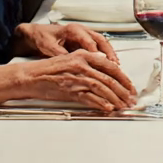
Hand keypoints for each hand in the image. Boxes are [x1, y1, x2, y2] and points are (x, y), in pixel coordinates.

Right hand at [0, 47, 138, 111]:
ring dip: (116, 98)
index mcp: (83, 55)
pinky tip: (109, 108)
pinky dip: (101, 104)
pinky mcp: (70, 90)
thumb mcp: (71, 60)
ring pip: (102, 88)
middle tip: (131, 98)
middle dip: (123, 90)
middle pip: (109, 78)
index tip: (130, 85)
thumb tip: (106, 75)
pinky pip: (90, 98)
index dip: (123, 77)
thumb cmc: (49, 70)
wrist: (30, 76)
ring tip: (124, 106)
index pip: (110, 65)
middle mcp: (82, 64)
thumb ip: (88, 64)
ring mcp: (76, 77)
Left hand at [14, 21, 118, 64]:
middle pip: (100, 40)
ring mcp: (85, 36)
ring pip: (102, 43)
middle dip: (108, 52)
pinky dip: (105, 55)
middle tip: (114, 64)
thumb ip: (60, 53)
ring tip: (116, 65)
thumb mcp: (48, 46)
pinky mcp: (85, 42)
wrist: (37, 34)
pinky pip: (99, 47)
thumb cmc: (42, 38)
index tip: (100, 62)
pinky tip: (109, 64)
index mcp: (73, 30)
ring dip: (110, 53)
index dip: (95, 52)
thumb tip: (71, 61)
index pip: (88, 40)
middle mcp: (82, 31)